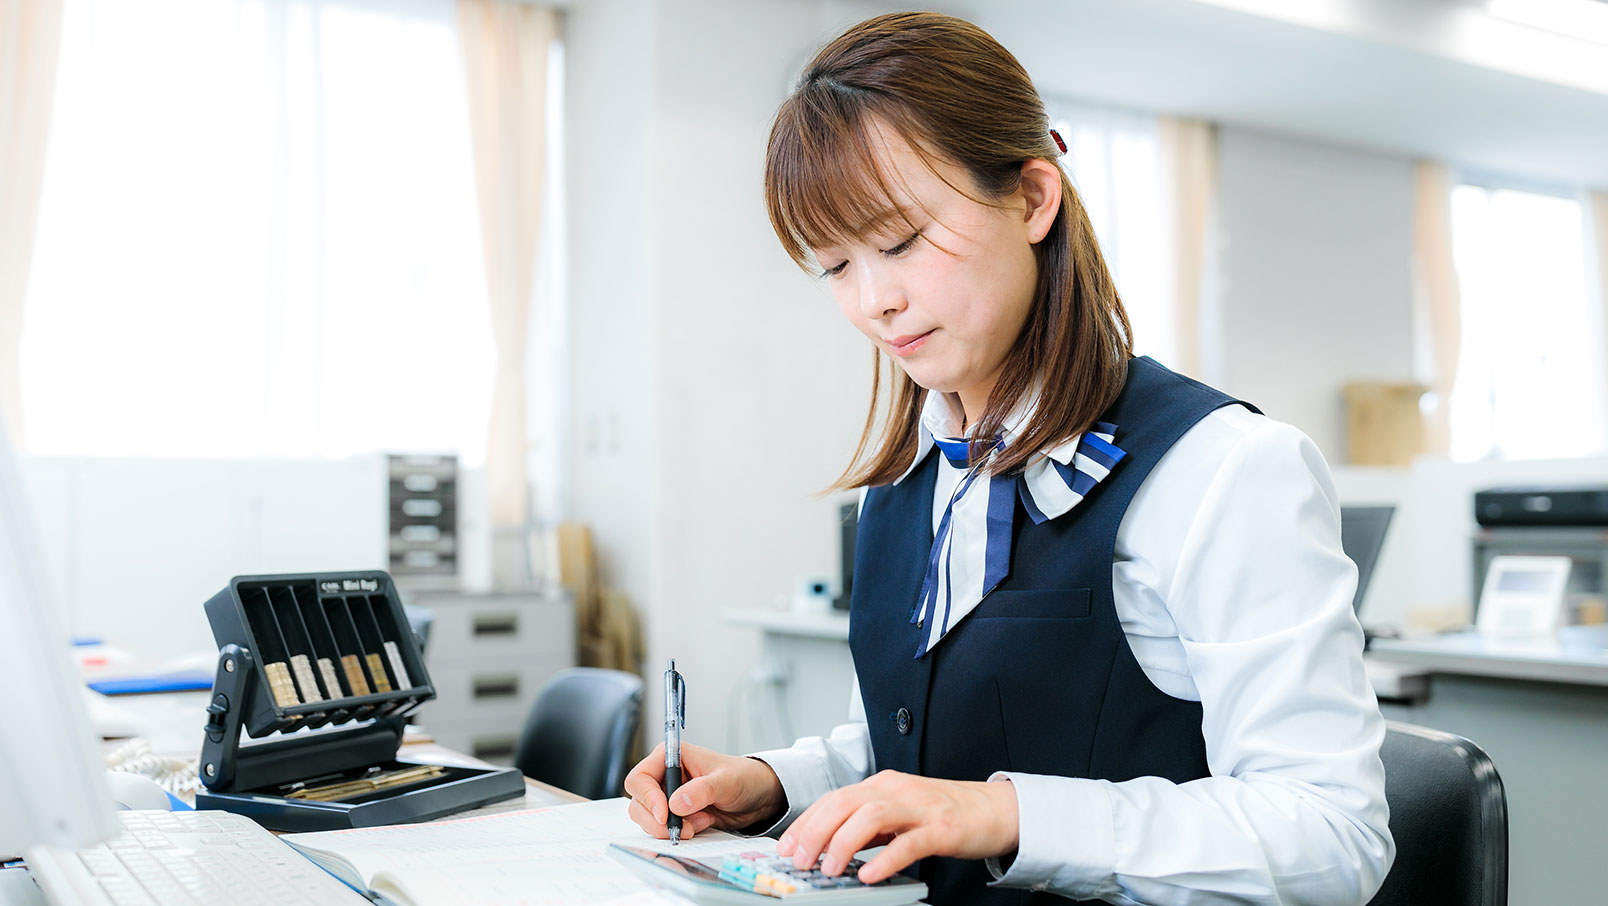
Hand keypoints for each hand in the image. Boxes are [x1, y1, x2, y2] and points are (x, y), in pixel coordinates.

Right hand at [622, 741, 786, 839]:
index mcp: (670, 757)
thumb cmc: (743, 777)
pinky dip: (680, 832)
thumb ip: (702, 790)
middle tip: (682, 829)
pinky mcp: (675, 815)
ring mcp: (667, 797)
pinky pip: (664, 829)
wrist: (757, 796)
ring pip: (648, 819)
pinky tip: (703, 824)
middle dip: (658, 820)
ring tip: (701, 822)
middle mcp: (665, 776)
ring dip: (671, 828)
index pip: (640, 778)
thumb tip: (675, 804)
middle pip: (639, 803)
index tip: (665, 814)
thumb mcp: (726, 781)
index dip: (647, 798)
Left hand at [775, 771, 1018, 884]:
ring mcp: (919, 807)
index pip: (833, 798)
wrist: (996, 809)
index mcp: (882, 784)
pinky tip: (868, 875)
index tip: (786, 847)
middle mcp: (896, 790)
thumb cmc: (945, 813)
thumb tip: (830, 848)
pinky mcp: (941, 828)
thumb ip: (869, 824)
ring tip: (828, 869)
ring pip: (870, 816)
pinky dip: (884, 859)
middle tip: (799, 861)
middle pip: (844, 802)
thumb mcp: (899, 812)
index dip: (806, 822)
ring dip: (843, 843)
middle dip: (815, 831)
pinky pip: (908, 842)